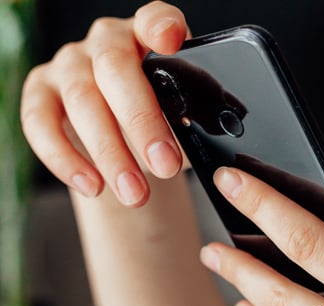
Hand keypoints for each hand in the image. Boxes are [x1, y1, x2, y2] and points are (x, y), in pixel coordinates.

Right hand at [20, 1, 188, 206]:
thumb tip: (208, 141)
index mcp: (149, 36)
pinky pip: (40, 123)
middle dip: (142, 123)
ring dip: (110, 153)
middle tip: (165, 166)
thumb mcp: (184, 112)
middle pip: (116, 70)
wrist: (125, 136)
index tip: (171, 42)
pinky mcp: (40, 91)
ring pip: (82, 101)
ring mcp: (69, 64)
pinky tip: (93, 186)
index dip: (161, 26)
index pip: (155, 19)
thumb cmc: (162, 117)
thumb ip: (194, 115)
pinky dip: (66, 159)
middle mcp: (106, 41)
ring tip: (136, 194)